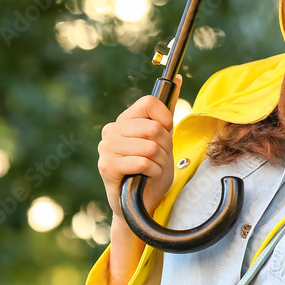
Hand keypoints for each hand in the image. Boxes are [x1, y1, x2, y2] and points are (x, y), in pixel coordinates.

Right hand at [98, 75, 181, 220]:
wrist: (140, 206)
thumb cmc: (152, 172)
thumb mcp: (163, 140)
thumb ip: (166, 112)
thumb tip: (177, 78)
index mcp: (124, 121)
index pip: (150, 102)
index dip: (165, 119)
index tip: (166, 134)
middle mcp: (111, 131)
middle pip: (153, 127)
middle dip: (165, 147)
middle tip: (158, 159)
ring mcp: (106, 148)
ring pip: (149, 145)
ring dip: (159, 162)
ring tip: (152, 169)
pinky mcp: (106, 166)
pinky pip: (142, 161)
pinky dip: (152, 171)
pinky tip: (145, 177)